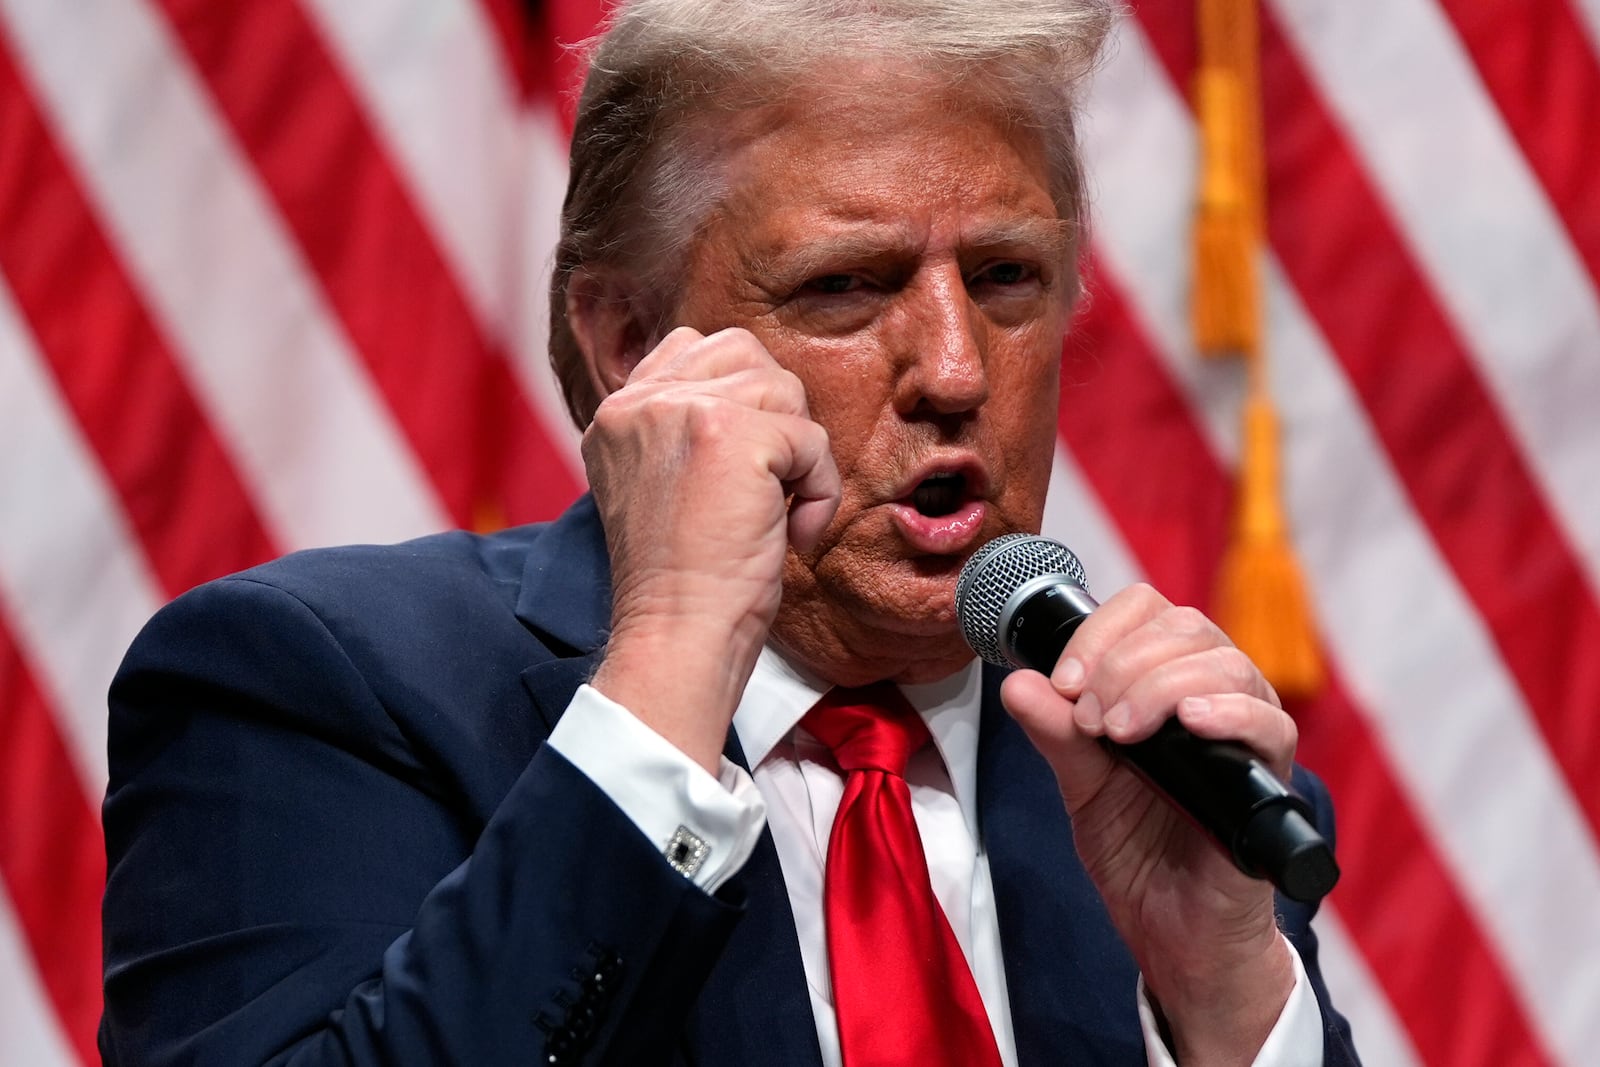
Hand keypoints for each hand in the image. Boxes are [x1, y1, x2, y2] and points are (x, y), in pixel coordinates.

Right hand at [583, 327, 839, 771]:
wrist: (677, 635)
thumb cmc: (684, 579)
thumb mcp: (661, 485)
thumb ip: (684, 428)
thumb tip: (760, 391)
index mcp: (617, 411)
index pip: (696, 348)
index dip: (739, 401)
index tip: (736, 474)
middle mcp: (640, 401)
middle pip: (747, 355)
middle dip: (774, 418)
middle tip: (760, 490)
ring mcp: (681, 411)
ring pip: (785, 391)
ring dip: (799, 458)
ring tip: (773, 514)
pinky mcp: (730, 435)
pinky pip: (812, 439)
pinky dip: (819, 491)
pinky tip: (789, 534)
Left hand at [999, 584, 1297, 1064]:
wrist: (1172, 934)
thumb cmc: (1139, 853)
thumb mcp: (1082, 786)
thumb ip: (1056, 734)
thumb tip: (1016, 683)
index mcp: (1166, 686)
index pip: (1148, 611)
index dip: (1102, 630)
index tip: (1065, 681)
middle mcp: (1214, 698)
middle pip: (1187, 627)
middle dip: (1124, 660)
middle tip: (1090, 717)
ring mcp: (1247, 737)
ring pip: (1227, 664)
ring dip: (1160, 684)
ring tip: (1119, 731)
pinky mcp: (1270, 783)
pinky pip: (1270, 725)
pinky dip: (1228, 713)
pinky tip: (1190, 724)